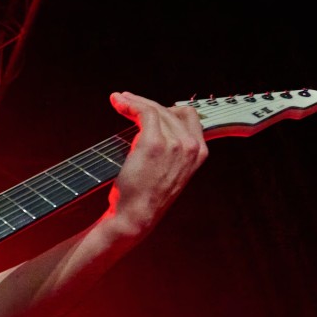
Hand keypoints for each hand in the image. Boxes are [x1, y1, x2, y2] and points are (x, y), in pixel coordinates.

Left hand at [107, 91, 206, 239]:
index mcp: (199, 153)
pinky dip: (129, 104)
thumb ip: (172, 149)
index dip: (168, 109)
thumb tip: (157, 123)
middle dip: (146, 103)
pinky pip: (144, 112)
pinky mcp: (154, 143)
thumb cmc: (147, 196)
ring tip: (119, 100)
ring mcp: (175, 144)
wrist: (136, 216)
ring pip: (155, 109)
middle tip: (127, 100)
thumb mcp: (170, 171)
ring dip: (134, 101)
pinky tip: (118, 103)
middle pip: (170, 110)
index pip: (189, 116)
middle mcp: (191, 147)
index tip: (149, 107)